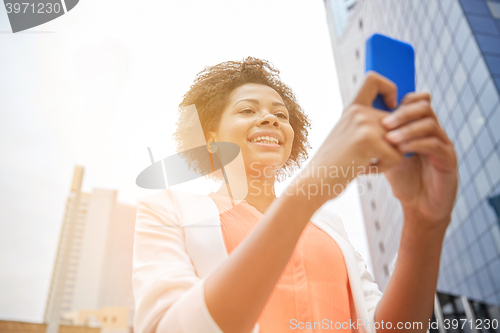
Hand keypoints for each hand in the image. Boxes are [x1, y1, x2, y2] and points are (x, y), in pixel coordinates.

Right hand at [300, 72, 404, 203]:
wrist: (315, 181)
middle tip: (369, 157)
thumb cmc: (334, 165)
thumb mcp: (349, 138)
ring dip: (389, 158)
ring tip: (365, 163)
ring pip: (401, 141)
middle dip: (394, 144)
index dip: (389, 87)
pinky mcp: (368, 139)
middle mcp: (358, 112)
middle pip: (399, 121)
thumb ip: (369, 126)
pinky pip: (397, 156)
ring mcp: (363, 123)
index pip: (373, 79)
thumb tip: (402, 122)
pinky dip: (383, 168)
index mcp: (352, 109)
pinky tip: (363, 169)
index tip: (391, 106)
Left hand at [382, 92, 457, 228]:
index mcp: (419, 126)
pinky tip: (401, 151)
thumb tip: (355, 121)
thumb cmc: (403, 180)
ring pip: (430, 123)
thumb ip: (378, 138)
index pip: (414, 101)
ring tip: (390, 140)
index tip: (382, 110)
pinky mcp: (449, 159)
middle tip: (385, 124)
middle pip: (424, 106)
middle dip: (402, 113)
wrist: (419, 206)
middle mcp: (434, 131)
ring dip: (407, 129)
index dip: (400, 100)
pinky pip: (435, 144)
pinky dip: (416, 144)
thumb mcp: (387, 154)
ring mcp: (443, 143)